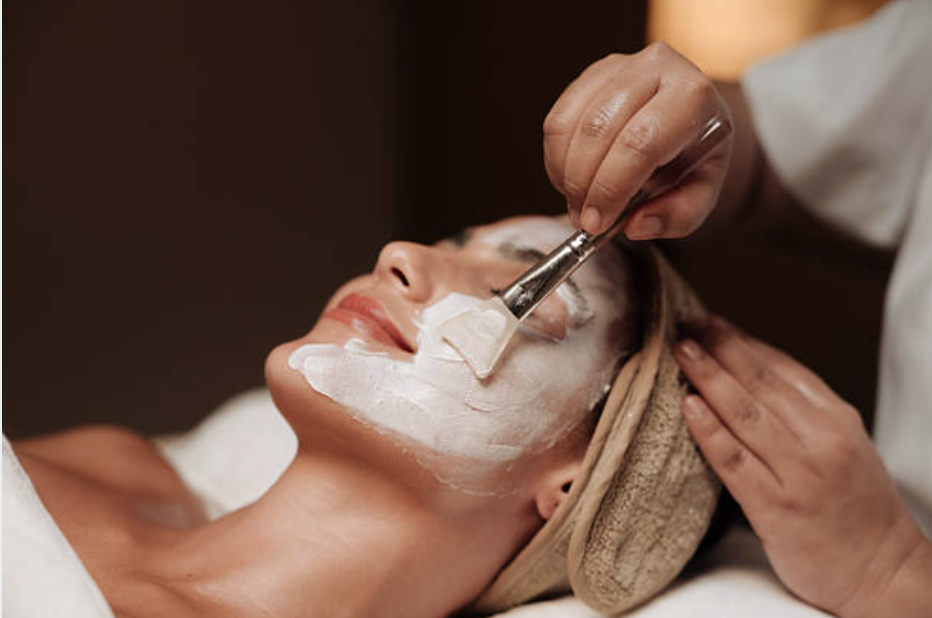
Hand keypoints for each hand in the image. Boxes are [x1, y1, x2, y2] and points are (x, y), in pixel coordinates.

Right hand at [543, 43, 731, 237]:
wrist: (693, 120)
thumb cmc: (696, 159)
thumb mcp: (700, 196)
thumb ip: (675, 216)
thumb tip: (635, 224)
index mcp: (693, 96)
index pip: (640, 142)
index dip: (610, 188)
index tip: (596, 223)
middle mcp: (656, 67)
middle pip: (598, 130)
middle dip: (582, 184)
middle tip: (584, 219)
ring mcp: (618, 67)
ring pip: (569, 125)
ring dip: (566, 174)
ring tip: (579, 202)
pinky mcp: (591, 76)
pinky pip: (556, 121)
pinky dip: (557, 160)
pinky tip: (574, 179)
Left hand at [675, 316, 931, 617]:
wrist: (881, 572)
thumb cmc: (856, 508)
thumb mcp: (842, 444)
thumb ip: (801, 411)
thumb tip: (746, 372)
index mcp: (836, 419)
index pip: (782, 367)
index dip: (742, 341)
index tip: (711, 323)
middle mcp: (820, 441)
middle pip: (760, 382)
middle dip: (720, 348)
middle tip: (688, 325)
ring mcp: (798, 474)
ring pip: (744, 414)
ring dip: (708, 378)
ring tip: (682, 352)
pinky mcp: (775, 508)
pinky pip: (734, 461)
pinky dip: (709, 430)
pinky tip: (688, 406)